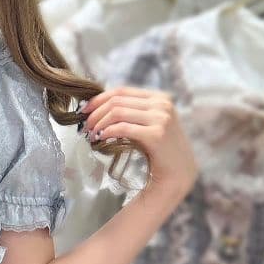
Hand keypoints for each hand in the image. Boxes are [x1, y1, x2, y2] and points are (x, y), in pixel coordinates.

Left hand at [81, 86, 198, 195]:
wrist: (179, 172)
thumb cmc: (159, 149)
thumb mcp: (148, 124)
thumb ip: (132, 112)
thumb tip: (99, 107)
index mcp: (159, 98)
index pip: (121, 91)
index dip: (99, 99)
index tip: (84, 110)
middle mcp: (162, 104)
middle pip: (116, 101)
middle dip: (95, 113)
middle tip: (85, 126)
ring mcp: (161, 118)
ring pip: (117, 112)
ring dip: (99, 123)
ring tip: (91, 134)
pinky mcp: (156, 134)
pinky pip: (123, 128)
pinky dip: (107, 131)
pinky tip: (100, 138)